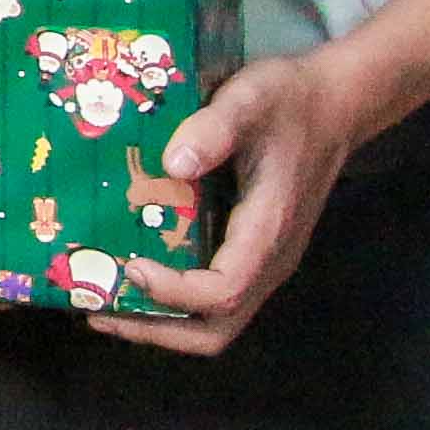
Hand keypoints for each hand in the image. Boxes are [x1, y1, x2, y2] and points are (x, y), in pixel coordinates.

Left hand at [105, 43, 382, 355]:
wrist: (332, 105)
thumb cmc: (287, 102)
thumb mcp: (249, 99)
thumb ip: (214, 129)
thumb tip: (172, 163)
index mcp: (268, 229)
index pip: (223, 289)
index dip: (174, 291)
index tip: (130, 267)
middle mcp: (269, 260)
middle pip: (217, 328)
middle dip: (156, 329)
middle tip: (98, 311)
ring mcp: (263, 261)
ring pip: (215, 319)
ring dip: (160, 321)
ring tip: (102, 303)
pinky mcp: (253, 253)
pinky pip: (214, 296)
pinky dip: (173, 300)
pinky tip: (132, 276)